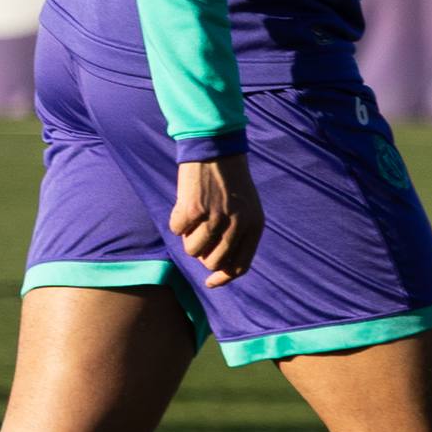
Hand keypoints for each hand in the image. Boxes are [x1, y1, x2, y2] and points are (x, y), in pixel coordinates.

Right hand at [169, 154, 262, 288]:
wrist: (216, 149)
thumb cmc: (229, 182)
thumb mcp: (245, 209)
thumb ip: (237, 236)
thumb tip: (214, 268)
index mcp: (254, 226)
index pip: (240, 266)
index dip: (223, 278)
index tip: (209, 282)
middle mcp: (238, 225)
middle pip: (212, 262)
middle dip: (202, 254)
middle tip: (199, 234)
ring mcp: (216, 218)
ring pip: (192, 250)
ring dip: (188, 236)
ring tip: (195, 216)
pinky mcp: (193, 210)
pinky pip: (176, 230)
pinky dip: (177, 220)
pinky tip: (185, 204)